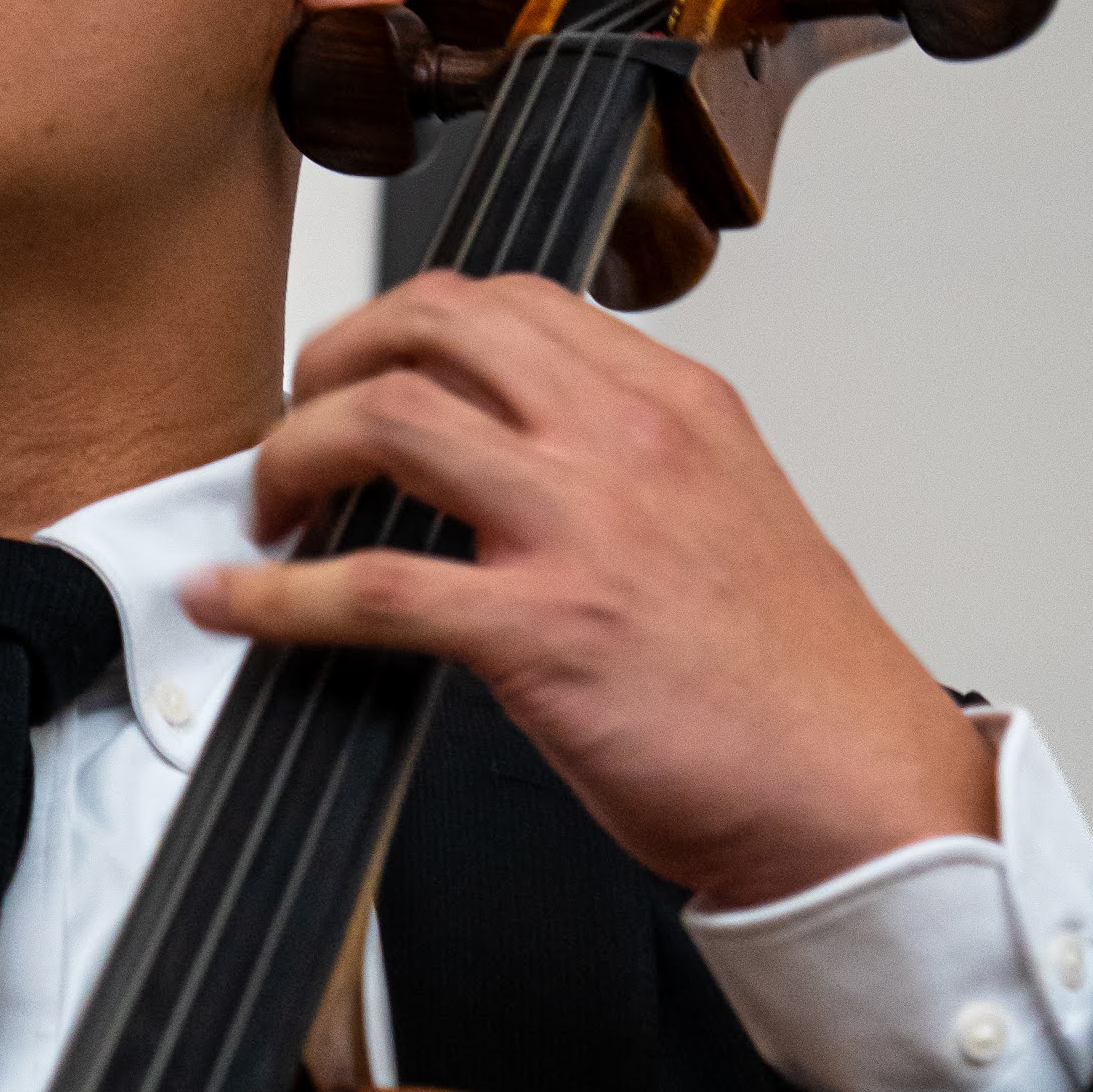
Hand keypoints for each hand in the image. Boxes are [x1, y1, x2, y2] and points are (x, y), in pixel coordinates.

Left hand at [186, 275, 995, 908]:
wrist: (855, 788)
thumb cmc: (797, 684)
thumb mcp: (727, 521)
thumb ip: (628, 477)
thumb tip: (517, 478)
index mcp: (675, 406)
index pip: (513, 304)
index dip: (408, 326)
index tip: (367, 371)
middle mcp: (625, 441)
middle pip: (433, 326)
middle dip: (333, 360)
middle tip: (299, 421)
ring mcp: (581, 527)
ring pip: (388, 420)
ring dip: (294, 455)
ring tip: (271, 505)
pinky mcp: (541, 629)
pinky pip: (370, 587)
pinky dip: (276, 593)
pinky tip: (236, 602)